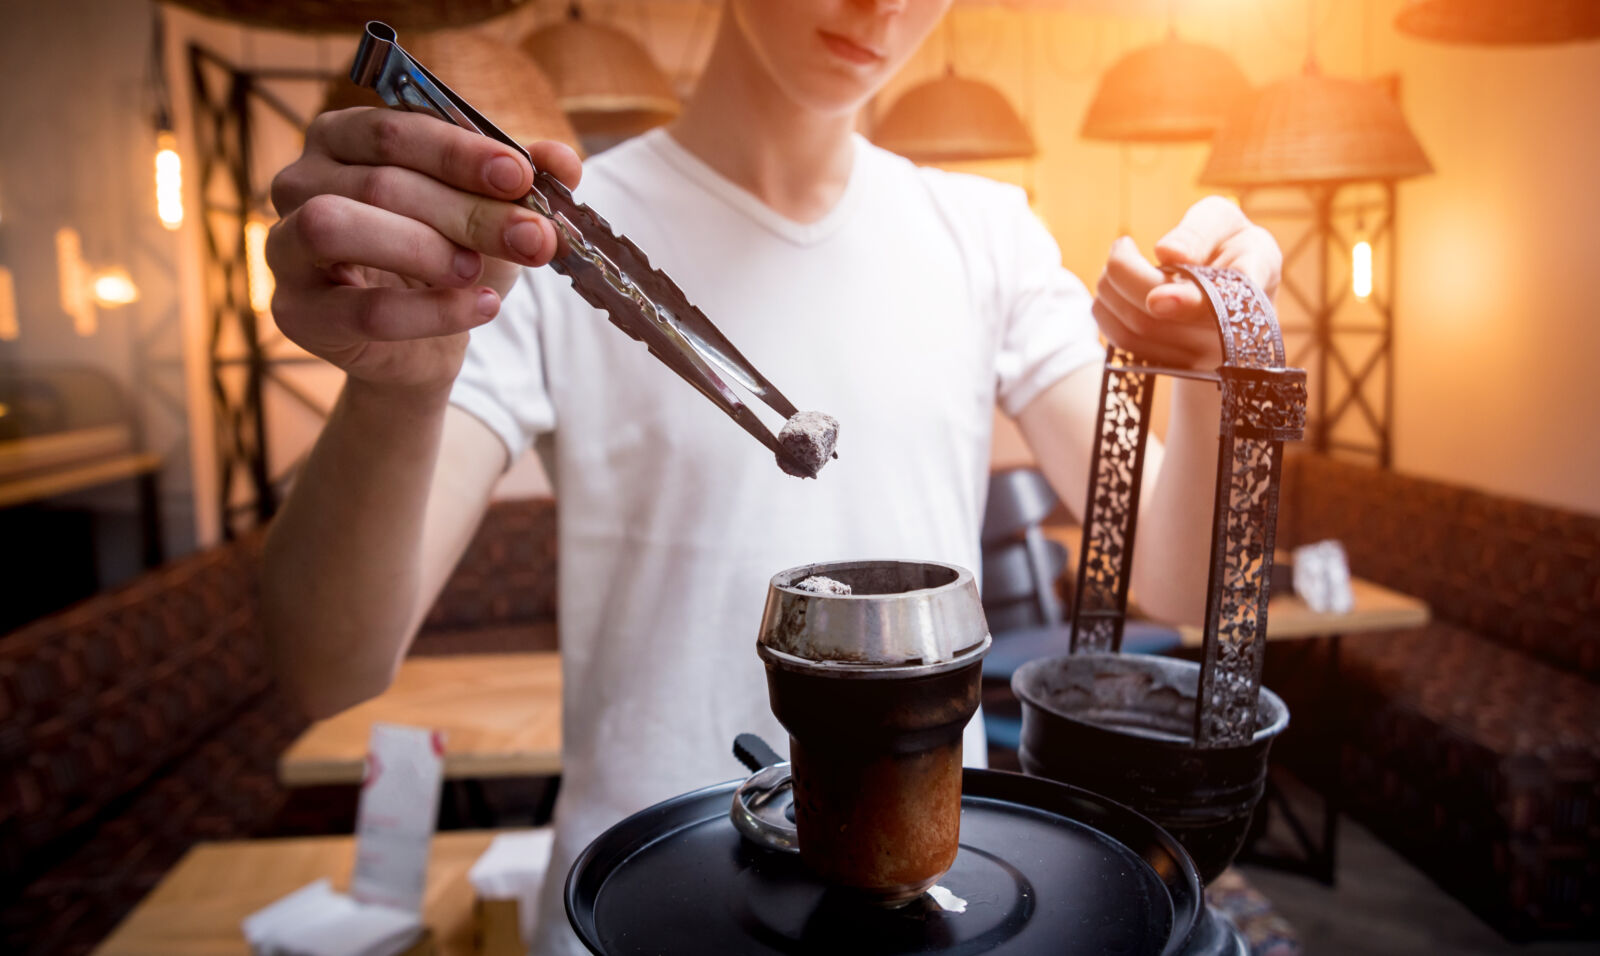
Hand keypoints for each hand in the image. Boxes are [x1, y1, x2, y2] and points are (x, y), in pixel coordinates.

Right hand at [266, 107, 582, 390]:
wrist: (423, 346)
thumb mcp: (492, 214)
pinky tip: (482, 307)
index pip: (393, 129)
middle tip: (533, 238)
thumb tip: (565, 159)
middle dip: (467, 211)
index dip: (459, 151)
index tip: (521, 176)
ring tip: (477, 270)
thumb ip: (524, 182)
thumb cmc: (449, 260)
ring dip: (422, 248)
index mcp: (341, 138)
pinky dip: (431, 312)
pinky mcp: (296, 313)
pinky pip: (361, 309)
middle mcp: (299, 182)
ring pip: (337, 227)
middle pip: (380, 183)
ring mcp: (285, 247)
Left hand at [1092, 196, 1282, 367]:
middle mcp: (1228, 336)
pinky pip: (1124, 342)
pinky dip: (1108, 309)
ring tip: (1121, 262)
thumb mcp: (1223, 221)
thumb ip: (1200, 231)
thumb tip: (1168, 252)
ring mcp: (1200, 358)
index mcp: (1250, 289)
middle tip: (1123, 246)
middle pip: (1157, 317)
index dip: (1185, 303)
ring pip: (1135, 328)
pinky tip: (1116, 289)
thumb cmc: (1227, 247)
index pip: (1222, 305)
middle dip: (1124, 273)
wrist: (1233, 293)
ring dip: (1111, 288)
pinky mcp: (1172, 365)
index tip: (1156, 297)